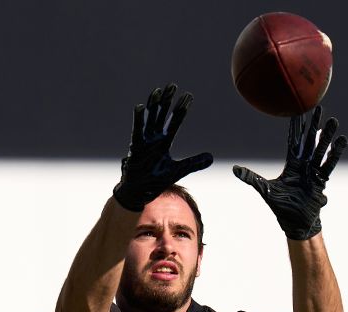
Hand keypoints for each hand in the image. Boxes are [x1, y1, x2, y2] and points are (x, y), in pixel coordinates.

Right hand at [112, 84, 214, 211]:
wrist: (140, 191)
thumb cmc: (156, 179)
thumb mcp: (179, 170)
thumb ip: (194, 163)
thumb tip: (211, 158)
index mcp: (164, 141)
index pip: (175, 121)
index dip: (181, 109)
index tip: (188, 96)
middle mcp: (155, 138)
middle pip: (162, 115)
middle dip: (168, 101)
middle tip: (173, 86)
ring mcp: (145, 141)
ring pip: (150, 118)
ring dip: (154, 105)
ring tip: (158, 91)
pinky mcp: (136, 146)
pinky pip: (137, 130)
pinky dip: (139, 119)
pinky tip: (141, 107)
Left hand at [233, 107, 346, 240]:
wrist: (296, 224)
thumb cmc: (282, 208)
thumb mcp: (265, 190)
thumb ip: (252, 178)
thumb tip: (234, 169)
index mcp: (291, 164)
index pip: (293, 141)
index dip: (296, 127)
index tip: (298, 111)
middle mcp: (304, 165)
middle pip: (309, 140)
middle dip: (314, 125)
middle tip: (318, 107)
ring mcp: (314, 172)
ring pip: (321, 149)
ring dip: (327, 136)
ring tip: (334, 121)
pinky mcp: (321, 180)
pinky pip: (329, 164)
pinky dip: (335, 153)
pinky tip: (342, 141)